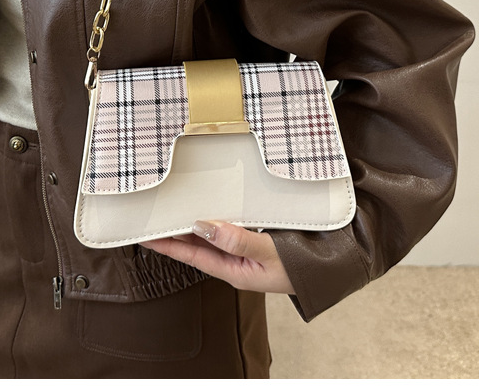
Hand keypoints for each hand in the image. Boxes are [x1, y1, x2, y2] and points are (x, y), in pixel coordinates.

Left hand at [140, 220, 294, 293]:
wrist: (333, 265)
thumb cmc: (303, 266)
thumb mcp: (268, 255)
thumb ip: (237, 241)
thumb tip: (203, 226)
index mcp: (234, 271)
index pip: (193, 256)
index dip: (168, 245)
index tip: (145, 236)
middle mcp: (236, 261)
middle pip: (198, 245)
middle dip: (175, 233)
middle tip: (153, 217)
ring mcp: (246, 250)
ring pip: (212, 235)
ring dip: (194, 223)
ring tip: (173, 210)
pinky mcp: (257, 237)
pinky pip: (230, 226)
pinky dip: (217, 216)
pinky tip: (211, 206)